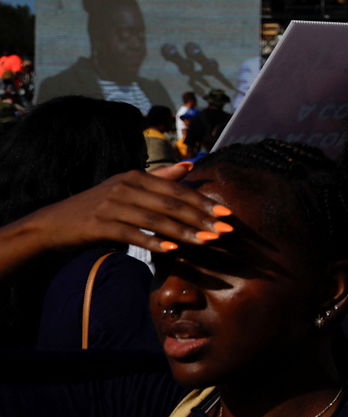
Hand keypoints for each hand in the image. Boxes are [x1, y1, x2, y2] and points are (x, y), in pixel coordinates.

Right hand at [14, 165, 228, 254]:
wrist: (52, 224)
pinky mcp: (99, 224)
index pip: (177, 190)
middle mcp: (125, 186)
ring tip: (206, 242)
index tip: (227, 215)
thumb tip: (189, 165)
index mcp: (135, 176)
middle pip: (171, 203)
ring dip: (184, 232)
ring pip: (155, 219)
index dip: (203, 203)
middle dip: (201, 218)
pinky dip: (153, 242)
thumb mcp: (127, 188)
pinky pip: (132, 233)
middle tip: (225, 231)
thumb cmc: (97, 208)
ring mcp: (110, 204)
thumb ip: (159, 179)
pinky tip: (172, 250)